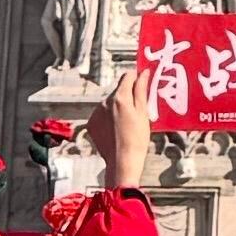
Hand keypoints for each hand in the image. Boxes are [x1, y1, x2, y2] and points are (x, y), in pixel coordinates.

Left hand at [101, 46, 156, 200]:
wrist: (122, 162)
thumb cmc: (137, 139)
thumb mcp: (143, 113)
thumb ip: (141, 90)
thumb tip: (143, 73)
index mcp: (119, 97)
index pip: (127, 76)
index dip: (136, 77)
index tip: (143, 81)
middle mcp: (104, 102)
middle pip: (118, 90)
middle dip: (128, 95)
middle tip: (138, 109)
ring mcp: (96, 113)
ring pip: (110, 102)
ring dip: (118, 107)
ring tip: (127, 123)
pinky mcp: (92, 123)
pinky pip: (102, 114)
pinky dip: (109, 117)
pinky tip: (117, 129)